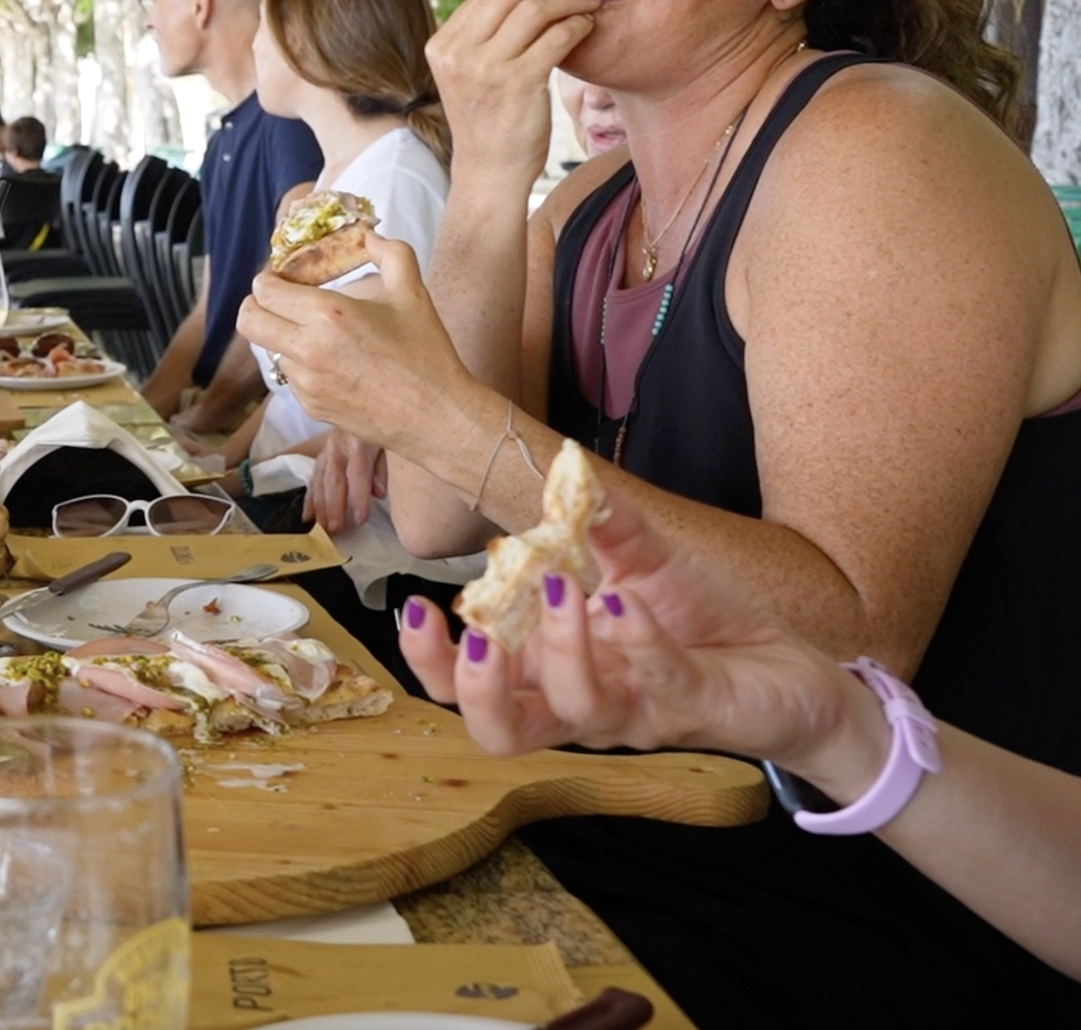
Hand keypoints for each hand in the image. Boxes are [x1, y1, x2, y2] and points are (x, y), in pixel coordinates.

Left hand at [237, 233, 477, 456]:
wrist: (435, 416)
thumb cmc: (426, 354)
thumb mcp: (413, 293)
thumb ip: (390, 252)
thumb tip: (368, 236)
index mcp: (329, 315)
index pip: (265, 291)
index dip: (267, 280)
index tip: (282, 278)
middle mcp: (308, 349)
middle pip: (249, 321)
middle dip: (256, 305)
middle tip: (278, 300)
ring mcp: (306, 382)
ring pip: (270, 350)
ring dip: (283, 336)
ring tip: (315, 333)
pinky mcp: (310, 406)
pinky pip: (290, 377)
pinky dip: (301, 365)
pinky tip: (333, 362)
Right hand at [303, 431, 386, 532]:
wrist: (365, 405)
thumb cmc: (381, 427)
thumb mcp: (388, 442)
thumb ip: (383, 468)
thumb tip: (379, 493)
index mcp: (359, 442)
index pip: (357, 474)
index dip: (358, 498)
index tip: (360, 520)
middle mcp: (338, 447)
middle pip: (334, 481)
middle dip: (334, 507)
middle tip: (335, 530)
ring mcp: (327, 452)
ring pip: (320, 482)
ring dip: (319, 507)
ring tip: (321, 528)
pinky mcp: (321, 457)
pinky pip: (313, 480)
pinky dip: (310, 500)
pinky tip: (308, 517)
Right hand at [398, 490, 865, 772]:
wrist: (790, 665)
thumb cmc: (703, 623)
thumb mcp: (645, 561)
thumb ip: (600, 525)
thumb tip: (566, 469)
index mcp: (551, 672)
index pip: (468, 687)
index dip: (430, 662)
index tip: (412, 608)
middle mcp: (582, 704)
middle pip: (500, 732)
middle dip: (473, 688)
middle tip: (472, 633)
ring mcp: (637, 712)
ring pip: (575, 713)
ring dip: (559, 651)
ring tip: (561, 588)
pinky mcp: (692, 709)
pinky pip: (657, 685)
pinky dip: (637, 642)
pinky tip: (625, 599)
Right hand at [425, 0, 598, 175]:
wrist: (489, 171)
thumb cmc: (487, 121)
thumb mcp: (468, 74)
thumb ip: (483, 37)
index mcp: (442, 46)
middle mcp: (458, 53)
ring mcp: (486, 68)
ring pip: (535, 9)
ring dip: (569, 0)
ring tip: (588, 4)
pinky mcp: (519, 83)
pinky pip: (557, 37)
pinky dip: (577, 25)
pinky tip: (586, 28)